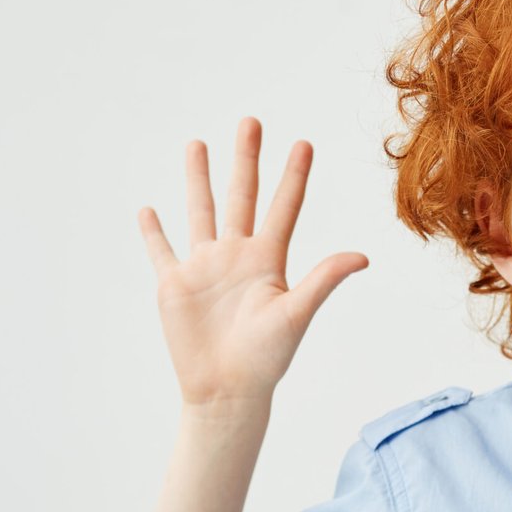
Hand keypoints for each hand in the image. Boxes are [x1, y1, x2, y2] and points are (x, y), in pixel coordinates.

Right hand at [137, 117, 368, 407]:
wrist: (228, 390)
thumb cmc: (267, 358)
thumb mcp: (297, 314)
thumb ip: (324, 280)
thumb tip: (363, 256)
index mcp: (269, 260)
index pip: (284, 208)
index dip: (294, 177)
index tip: (304, 143)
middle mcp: (237, 256)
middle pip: (242, 196)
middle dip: (246, 159)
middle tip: (251, 121)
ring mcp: (205, 268)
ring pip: (201, 211)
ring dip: (199, 179)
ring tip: (197, 143)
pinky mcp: (175, 285)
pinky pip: (161, 251)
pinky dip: (153, 231)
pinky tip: (148, 209)